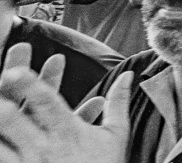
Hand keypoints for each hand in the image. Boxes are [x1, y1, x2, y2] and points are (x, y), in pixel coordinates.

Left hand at [0, 42, 131, 162]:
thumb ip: (118, 103)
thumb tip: (126, 76)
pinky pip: (1, 160)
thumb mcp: (116, 136)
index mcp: (68, 132)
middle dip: (3, 104)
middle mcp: (44, 148)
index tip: (14, 70)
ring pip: (1, 145)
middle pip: (15, 122)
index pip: (47, 104)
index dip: (31, 85)